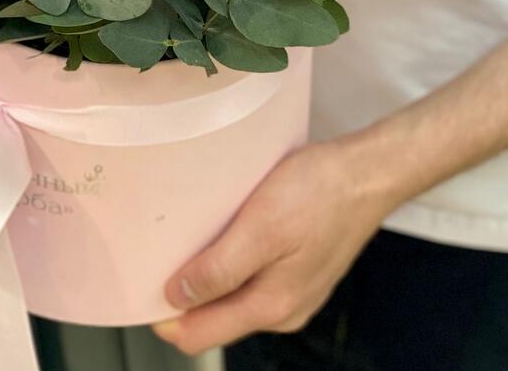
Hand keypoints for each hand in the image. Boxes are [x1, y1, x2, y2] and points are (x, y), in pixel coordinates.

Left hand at [152, 137, 397, 355]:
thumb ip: (219, 270)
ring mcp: (292, 289)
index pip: (198, 336)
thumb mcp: (261, 228)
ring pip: (231, 295)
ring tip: (187, 239)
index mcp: (270, 306)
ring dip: (205, 275)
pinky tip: (222, 230)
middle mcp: (282, 308)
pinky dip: (229, 260)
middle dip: (181, 295)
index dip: (163, 317)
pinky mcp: (298, 266)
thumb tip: (176, 298)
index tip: (139, 285)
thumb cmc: (321, 193)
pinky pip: (251, 275)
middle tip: (156, 254)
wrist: (368, 172)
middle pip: (213, 318)